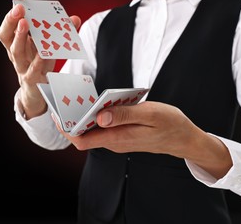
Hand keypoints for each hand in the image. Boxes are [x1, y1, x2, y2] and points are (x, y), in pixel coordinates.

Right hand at [0, 0, 81, 118]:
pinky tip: (45, 51)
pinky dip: (40, 59)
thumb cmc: (39, 66)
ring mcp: (22, 68)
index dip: (12, 10)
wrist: (37, 94)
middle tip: (19, 8)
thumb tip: (73, 18)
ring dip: (20, 36)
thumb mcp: (43, 49)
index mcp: (16, 45)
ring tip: (25, 23)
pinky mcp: (32, 80)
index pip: (9, 26)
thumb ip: (57, 35)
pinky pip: (34, 69)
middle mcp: (15, 56)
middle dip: (12, 21)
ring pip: (16, 52)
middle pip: (7, 37)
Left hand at [53, 101, 231, 177]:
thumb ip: (124, 115)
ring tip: (72, 99)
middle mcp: (113, 142)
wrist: (184, 138)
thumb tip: (99, 117)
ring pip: (91, 131)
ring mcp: (117, 139)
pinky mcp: (120, 134)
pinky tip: (94, 103)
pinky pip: (101, 127)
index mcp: (118, 138)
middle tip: (60, 100)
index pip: (82, 140)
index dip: (66, 129)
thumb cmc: (170, 124)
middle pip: (82, 135)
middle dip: (69, 120)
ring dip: (81, 117)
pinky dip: (94, 116)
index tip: (56, 113)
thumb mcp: (150, 114)